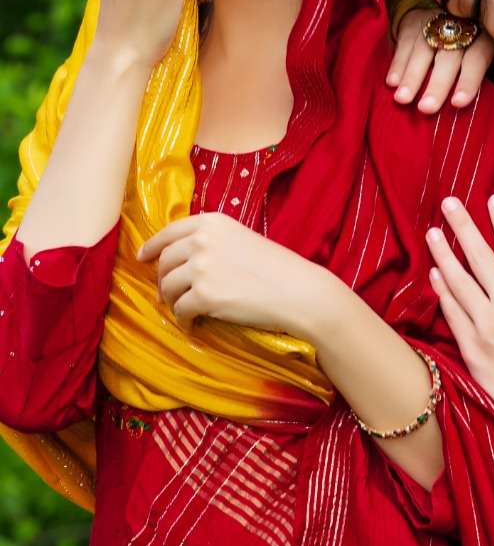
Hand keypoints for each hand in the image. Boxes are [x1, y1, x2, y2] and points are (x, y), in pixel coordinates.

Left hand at [138, 212, 326, 337]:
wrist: (298, 291)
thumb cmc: (277, 267)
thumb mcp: (241, 239)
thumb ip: (212, 243)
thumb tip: (181, 263)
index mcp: (212, 222)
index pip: (168, 232)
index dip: (152, 246)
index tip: (142, 257)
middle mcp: (202, 240)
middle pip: (164, 261)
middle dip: (163, 279)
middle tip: (169, 294)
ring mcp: (201, 267)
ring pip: (167, 287)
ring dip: (172, 301)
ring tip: (185, 309)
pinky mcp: (203, 295)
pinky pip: (179, 310)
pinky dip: (184, 320)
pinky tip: (195, 324)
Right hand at [388, 8, 493, 113]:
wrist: (451, 16)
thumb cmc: (476, 50)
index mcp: (485, 38)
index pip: (477, 59)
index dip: (469, 80)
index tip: (458, 103)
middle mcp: (461, 28)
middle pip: (448, 56)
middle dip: (437, 83)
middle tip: (426, 109)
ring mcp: (435, 22)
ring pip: (423, 49)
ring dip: (412, 75)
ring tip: (402, 99)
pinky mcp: (414, 22)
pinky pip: (403, 44)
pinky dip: (397, 64)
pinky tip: (391, 82)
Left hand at [426, 195, 493, 423]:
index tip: (492, 198)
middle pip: (482, 257)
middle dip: (464, 227)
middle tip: (449, 204)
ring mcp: (487, 325)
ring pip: (460, 281)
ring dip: (445, 253)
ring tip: (433, 232)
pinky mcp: (471, 346)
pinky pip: (453, 311)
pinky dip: (443, 290)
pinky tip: (436, 272)